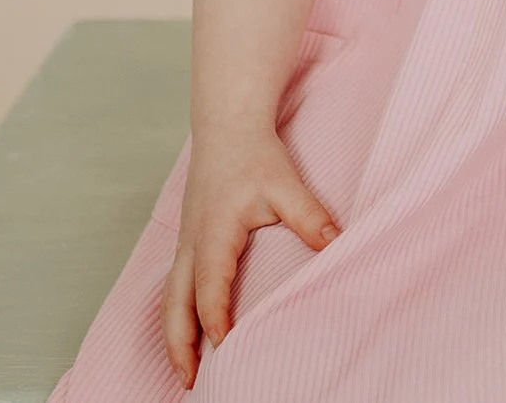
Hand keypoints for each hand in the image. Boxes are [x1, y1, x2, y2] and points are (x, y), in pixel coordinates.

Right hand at [163, 132, 337, 386]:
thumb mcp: (286, 184)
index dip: (214, 315)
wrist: (227, 128)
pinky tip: (188, 331)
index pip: (209, 284)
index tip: (222, 345)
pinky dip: (177, 313)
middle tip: (189, 380)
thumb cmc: (254, 156)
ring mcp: (185, 243)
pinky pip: (174, 285)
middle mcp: (191, 243)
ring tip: (185, 368)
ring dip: (174, 333)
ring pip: (169, 297)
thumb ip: (309, 216)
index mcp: (213, 232)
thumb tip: (336, 243)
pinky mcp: (188, 240)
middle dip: (180, 343)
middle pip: (175, 302)